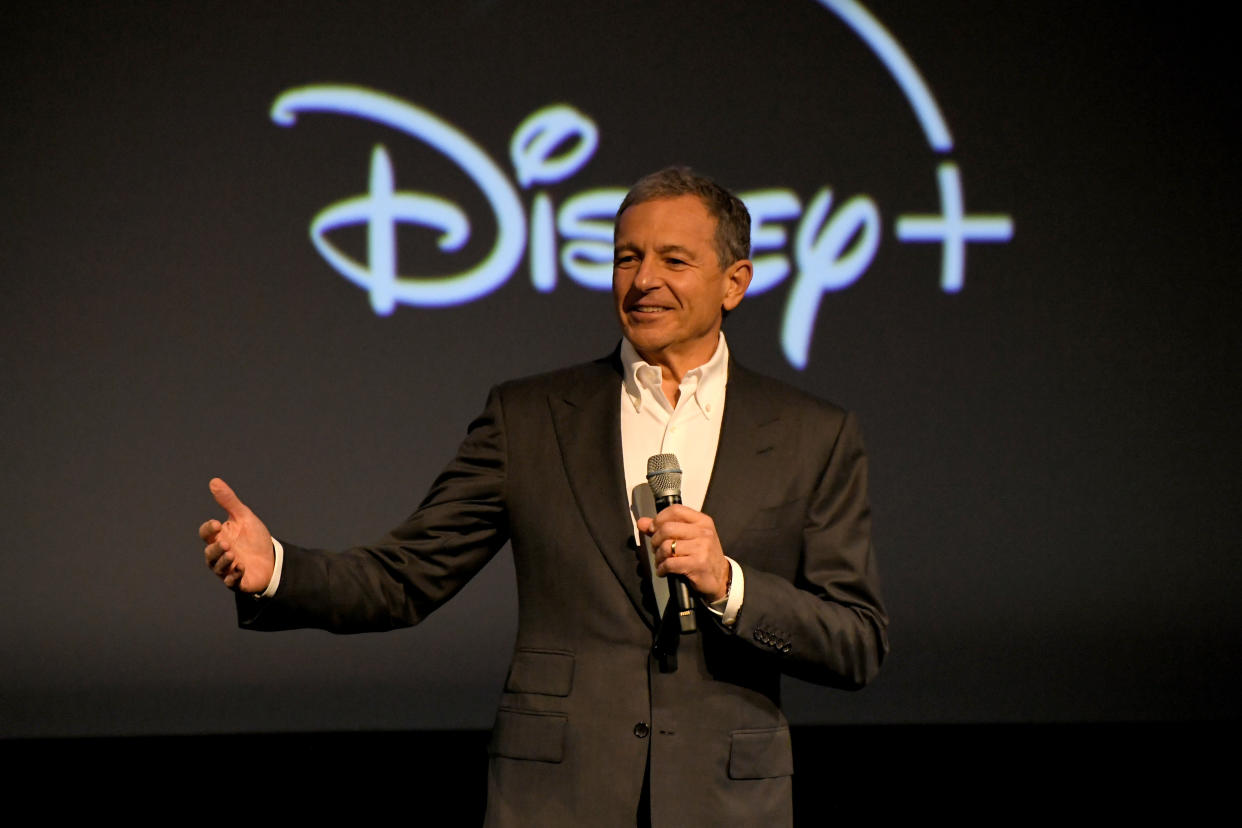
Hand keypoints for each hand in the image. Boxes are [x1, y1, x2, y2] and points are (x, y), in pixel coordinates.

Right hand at [199, 477, 274, 593]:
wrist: (273, 559)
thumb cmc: (254, 538)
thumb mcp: (244, 517)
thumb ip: (229, 501)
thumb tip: (214, 481)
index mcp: (219, 537)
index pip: (206, 533)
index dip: (209, 529)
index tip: (217, 523)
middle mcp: (220, 554)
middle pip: (209, 553)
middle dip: (216, 548)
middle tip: (226, 543)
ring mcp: (227, 568)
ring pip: (217, 567)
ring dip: (223, 562)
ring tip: (232, 555)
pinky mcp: (238, 581)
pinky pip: (231, 581)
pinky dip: (234, 576)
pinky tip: (240, 568)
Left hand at [638, 504, 730, 602]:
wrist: (720, 577)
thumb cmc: (703, 554)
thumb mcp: (688, 537)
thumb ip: (665, 527)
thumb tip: (642, 522)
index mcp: (702, 521)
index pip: (675, 510)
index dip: (659, 518)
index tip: (653, 528)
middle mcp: (703, 532)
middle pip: (667, 528)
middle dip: (655, 540)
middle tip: (656, 548)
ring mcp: (702, 548)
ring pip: (666, 546)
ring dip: (658, 556)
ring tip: (660, 561)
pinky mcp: (697, 564)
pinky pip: (670, 563)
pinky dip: (661, 568)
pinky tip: (663, 570)